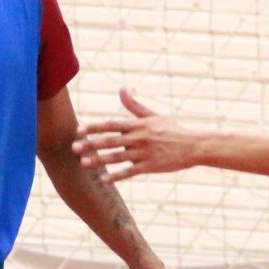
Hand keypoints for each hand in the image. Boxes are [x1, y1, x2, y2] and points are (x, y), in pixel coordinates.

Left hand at [72, 89, 207, 183]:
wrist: (193, 145)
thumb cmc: (172, 129)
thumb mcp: (153, 116)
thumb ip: (134, 106)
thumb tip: (121, 89)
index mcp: (138, 125)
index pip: (111, 125)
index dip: (94, 127)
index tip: (79, 131)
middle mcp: (139, 138)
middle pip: (110, 141)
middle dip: (91, 144)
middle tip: (74, 148)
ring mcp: (144, 153)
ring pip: (117, 157)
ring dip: (100, 160)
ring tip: (84, 163)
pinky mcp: (150, 167)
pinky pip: (130, 172)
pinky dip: (117, 176)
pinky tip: (104, 179)